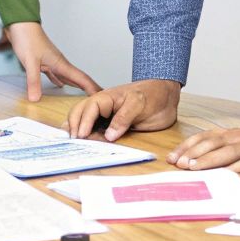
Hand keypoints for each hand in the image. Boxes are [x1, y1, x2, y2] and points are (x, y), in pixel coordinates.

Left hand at [3, 22, 102, 101]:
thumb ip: (33, 80)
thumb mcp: (30, 62)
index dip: (92, 87)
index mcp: (60, 63)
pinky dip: (60, 81)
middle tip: (98, 99)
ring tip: (82, 95)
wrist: (21, 24)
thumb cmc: (27, 38)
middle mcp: (59, 63)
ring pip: (68, 77)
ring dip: (76, 86)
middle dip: (89, 88)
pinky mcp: (44, 62)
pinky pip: (56, 75)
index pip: (81, 78)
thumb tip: (36, 98)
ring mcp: (52, 62)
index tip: (101, 96)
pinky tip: (60, 85)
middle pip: (78, 78)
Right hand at [66, 79, 180, 140]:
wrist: (166, 97)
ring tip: (72, 145)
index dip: (83, 122)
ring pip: (85, 123)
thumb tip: (108, 136)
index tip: (81, 136)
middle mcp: (102, 107)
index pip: (88, 108)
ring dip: (78, 132)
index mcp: (106, 98)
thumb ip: (123, 118)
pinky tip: (86, 146)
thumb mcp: (138, 103)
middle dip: (73, 126)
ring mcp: (106, 117)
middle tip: (72, 142)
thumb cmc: (153, 94)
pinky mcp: (112, 127)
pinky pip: (97, 131)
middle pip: (79, 113)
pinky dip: (89, 138)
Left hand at [168, 125, 239, 173]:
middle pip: (214, 142)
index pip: (208, 136)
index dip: (189, 145)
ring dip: (209, 159)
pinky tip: (227, 174)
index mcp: (239, 133)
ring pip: (229, 151)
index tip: (173, 155)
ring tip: (194, 167)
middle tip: (177, 163)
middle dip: (193, 153)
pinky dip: (239, 167)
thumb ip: (232, 148)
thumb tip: (206, 161)